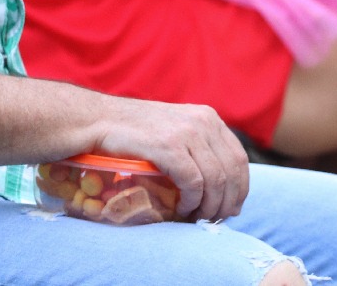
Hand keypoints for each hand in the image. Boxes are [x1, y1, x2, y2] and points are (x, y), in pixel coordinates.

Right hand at [91, 97, 248, 221]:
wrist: (97, 120)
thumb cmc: (133, 132)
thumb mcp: (174, 130)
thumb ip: (197, 148)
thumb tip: (220, 187)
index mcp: (208, 117)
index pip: (239, 157)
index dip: (240, 188)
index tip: (233, 208)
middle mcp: (203, 121)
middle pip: (232, 171)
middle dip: (228, 202)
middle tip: (216, 220)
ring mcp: (186, 132)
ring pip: (216, 180)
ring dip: (209, 206)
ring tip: (197, 218)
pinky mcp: (168, 145)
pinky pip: (193, 182)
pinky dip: (192, 201)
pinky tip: (183, 208)